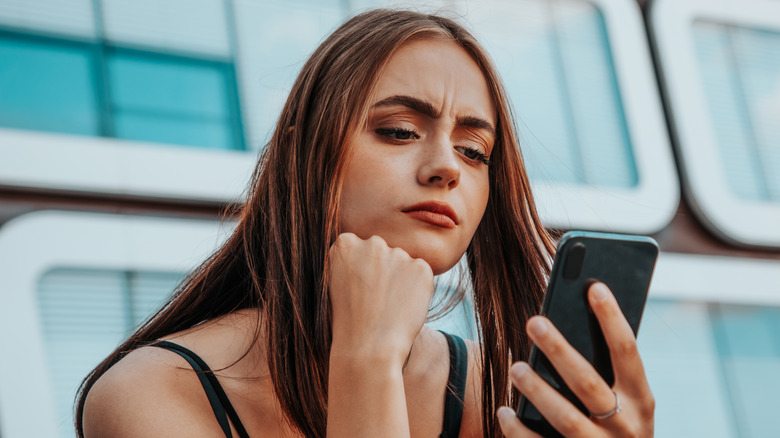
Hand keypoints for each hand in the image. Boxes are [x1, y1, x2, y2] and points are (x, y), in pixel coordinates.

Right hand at [327, 233, 433, 367]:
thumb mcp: (336, 284)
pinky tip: (403, 308)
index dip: (361, 272)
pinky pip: (421, 274)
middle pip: (382, 253)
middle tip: (376, 301)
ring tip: (388, 308)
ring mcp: (398, 253)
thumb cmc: (347, 322)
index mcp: (344, 244)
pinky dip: (417, 289)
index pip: (359, 248)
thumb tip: (373, 258)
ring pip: (403, 263)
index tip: (358, 290)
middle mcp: (372, 242)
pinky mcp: (421, 267)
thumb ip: (353, 262)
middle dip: (382, 271)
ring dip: (400, 280)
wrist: (368, 348)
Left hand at [496, 282, 654, 436]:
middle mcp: (626, 426)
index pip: (628, 352)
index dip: (613, 319)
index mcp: (641, 401)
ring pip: (567, 419)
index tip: (594, 287)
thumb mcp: (627, 402)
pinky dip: (520, 431)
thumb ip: (607, 370)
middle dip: (561, 351)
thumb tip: (576, 314)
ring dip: (539, 390)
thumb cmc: (617, 426)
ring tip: (515, 366)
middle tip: (534, 321)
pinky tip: (504, 411)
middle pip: (589, 383)